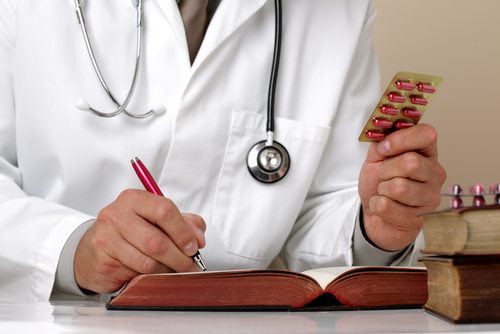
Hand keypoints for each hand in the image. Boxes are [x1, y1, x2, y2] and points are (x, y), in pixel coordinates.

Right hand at [74, 189, 205, 293]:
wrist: (90, 252)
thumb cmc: (128, 233)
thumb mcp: (156, 220)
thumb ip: (183, 223)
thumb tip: (198, 237)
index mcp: (134, 199)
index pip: (165, 210)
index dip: (183, 232)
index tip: (193, 246)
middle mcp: (117, 215)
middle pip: (157, 241)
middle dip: (179, 258)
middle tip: (189, 265)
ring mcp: (107, 238)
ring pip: (148, 262)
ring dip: (167, 270)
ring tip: (174, 271)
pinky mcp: (103, 261)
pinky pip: (136, 274)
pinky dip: (151, 278)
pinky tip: (154, 275)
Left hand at [358, 124, 445, 250]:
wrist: (375, 213)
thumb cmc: (380, 183)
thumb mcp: (377, 157)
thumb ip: (381, 141)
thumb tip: (381, 125)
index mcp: (427, 153)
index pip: (427, 134)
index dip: (400, 139)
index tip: (383, 148)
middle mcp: (435, 174)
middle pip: (411, 162)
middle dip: (386, 169)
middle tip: (383, 176)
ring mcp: (431, 198)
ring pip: (399, 187)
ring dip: (382, 189)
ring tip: (385, 192)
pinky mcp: (419, 219)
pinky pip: (387, 207)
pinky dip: (377, 205)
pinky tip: (384, 206)